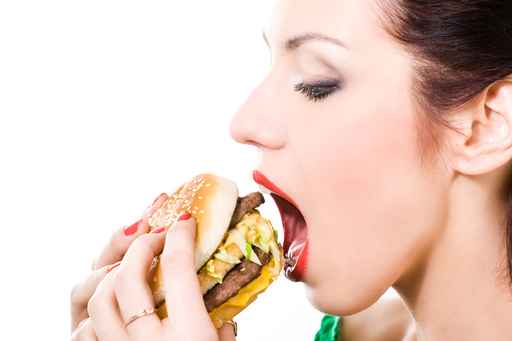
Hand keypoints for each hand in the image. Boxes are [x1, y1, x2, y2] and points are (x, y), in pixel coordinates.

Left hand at [70, 194, 235, 339]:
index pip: (178, 268)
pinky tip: (111, 301)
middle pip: (128, 274)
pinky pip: (84, 328)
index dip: (180, 235)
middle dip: (140, 244)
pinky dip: (96, 311)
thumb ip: (222, 328)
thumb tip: (224, 302)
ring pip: (97, 296)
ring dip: (112, 271)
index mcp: (187, 334)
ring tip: (129, 262)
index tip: (186, 220)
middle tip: (156, 233)